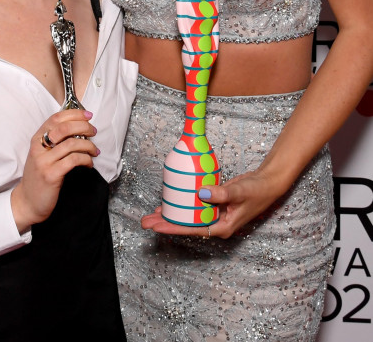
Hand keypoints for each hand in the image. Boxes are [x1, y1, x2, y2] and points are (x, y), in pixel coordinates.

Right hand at [10, 109, 98, 233]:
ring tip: (94, 151)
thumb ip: (55, 140)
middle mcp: (38, 147)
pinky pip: (73, 160)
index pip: (56, 118)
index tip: (88, 115)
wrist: (27, 202)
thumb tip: (79, 127)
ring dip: (88, 145)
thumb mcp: (42, 154)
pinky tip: (88, 164)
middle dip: (84, 127)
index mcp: (37, 139)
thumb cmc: (39, 176)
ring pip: (71, 144)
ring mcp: (44, 161)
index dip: (74, 114)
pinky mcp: (51, 175)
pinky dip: (86, 159)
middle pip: (64, 128)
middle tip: (93, 132)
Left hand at [141, 168, 283, 238]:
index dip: (173, 227)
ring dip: (171, 215)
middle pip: (186, 225)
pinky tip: (170, 202)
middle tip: (145, 221)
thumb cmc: (257, 190)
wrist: (268, 183)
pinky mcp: (214, 204)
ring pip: (188, 217)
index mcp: (222, 227)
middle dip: (166, 223)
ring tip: (151, 215)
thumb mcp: (239, 192)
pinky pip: (194, 207)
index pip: (192, 229)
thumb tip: (201, 192)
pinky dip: (182, 205)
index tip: (157, 226)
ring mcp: (215, 214)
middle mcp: (216, 223)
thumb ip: (221, 193)